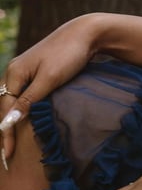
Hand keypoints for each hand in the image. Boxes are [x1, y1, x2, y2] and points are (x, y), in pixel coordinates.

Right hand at [0, 14, 103, 163]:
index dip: (5, 134)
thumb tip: (8, 122)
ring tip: (11, 145)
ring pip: (13, 103)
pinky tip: (24, 124)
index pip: (4, 110)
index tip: (8, 155)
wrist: (86, 34)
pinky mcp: (37, 74)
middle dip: (5, 131)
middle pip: (5, 107)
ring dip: (12, 123)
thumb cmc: (68, 55)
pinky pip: (23, 97)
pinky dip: (21, 112)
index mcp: (14, 74)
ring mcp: (25, 73)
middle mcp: (15, 73)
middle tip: (7, 156)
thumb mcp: (49, 79)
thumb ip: (29, 100)